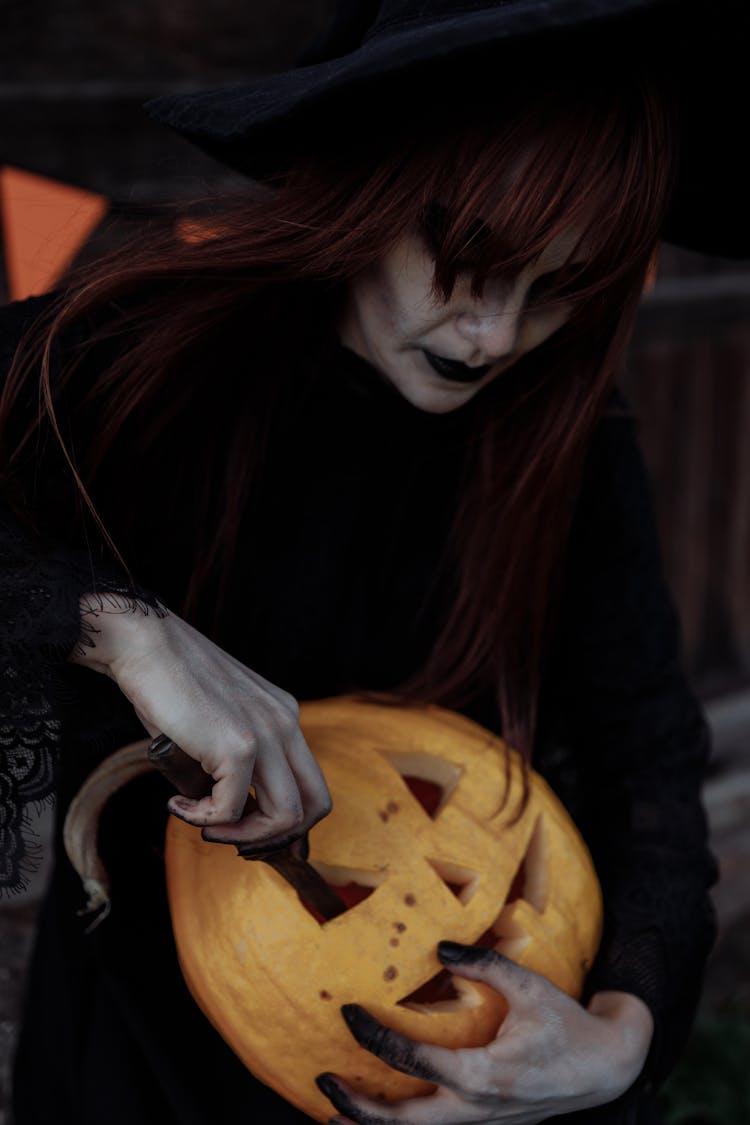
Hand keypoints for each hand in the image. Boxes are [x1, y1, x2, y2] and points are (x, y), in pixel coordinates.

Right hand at [70, 597, 331, 850]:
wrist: (144, 645)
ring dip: (241, 835)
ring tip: (203, 823)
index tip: (244, 828)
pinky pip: (230, 808)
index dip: (285, 822)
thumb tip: (228, 815)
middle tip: (227, 834)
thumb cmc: (169, 684)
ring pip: (285, 816)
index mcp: (284, 717)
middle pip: (315, 805)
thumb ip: (234, 762)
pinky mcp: (238, 745)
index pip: (312, 786)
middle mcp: (285, 723)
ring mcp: (267, 733)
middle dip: (273, 836)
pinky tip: (177, 803)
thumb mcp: (217, 724)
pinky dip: (202, 818)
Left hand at [316, 943, 653, 1124]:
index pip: (414, 1061)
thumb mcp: (528, 986)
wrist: (605, 1069)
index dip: (375, 1038)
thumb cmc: (565, 1024)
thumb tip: (438, 946)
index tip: (346, 1013)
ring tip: (330, 1115)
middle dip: (359, 1107)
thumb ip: (483, 964)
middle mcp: (476, 1110)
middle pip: (404, 1122)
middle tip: (322, 1080)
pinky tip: (375, 1119)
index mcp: (484, 1076)